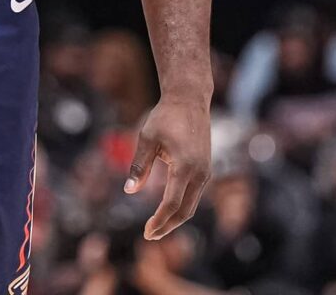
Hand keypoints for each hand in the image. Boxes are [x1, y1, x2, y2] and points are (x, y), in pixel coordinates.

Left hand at [125, 96, 209, 239]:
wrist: (189, 100)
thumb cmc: (165, 116)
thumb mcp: (147, 138)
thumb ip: (139, 165)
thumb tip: (129, 191)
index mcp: (185, 167)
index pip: (171, 204)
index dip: (159, 221)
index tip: (146, 232)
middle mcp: (199, 173)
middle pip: (185, 211)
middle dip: (167, 226)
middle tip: (149, 236)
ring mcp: (205, 172)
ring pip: (192, 206)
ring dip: (175, 219)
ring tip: (156, 227)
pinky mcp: (206, 169)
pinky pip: (194, 195)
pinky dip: (182, 207)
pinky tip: (167, 210)